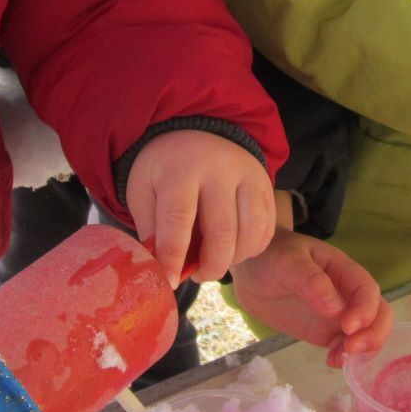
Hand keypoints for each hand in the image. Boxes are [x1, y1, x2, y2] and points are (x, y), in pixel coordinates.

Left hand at [124, 130, 274, 284]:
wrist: (195, 129)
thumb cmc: (165, 168)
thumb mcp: (144, 190)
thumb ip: (152, 228)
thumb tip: (162, 269)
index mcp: (180, 169)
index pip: (178, 219)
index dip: (174, 256)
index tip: (170, 282)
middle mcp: (219, 169)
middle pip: (222, 231)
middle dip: (210, 266)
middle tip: (197, 275)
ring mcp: (248, 175)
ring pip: (250, 233)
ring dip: (233, 260)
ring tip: (215, 262)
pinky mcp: (266, 184)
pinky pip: (266, 229)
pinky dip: (251, 249)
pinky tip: (234, 250)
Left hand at [231, 231, 392, 367]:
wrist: (251, 272)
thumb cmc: (271, 257)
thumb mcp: (288, 262)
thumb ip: (311, 282)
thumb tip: (335, 309)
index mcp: (343, 270)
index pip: (367, 290)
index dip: (365, 310)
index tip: (348, 327)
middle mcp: (347, 293)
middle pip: (380, 314)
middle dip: (374, 334)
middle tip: (351, 348)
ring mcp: (339, 315)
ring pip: (368, 333)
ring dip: (363, 350)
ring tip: (338, 358)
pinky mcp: (326, 332)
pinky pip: (346, 347)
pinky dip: (346, 358)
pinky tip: (331, 361)